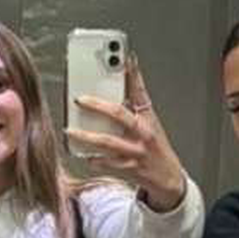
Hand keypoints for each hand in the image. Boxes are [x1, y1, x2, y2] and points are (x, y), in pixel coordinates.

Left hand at [63, 55, 185, 210]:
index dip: (133, 74)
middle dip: (98, 106)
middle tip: (79, 99)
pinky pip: (107, 163)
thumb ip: (135, 101)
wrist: (168, 179)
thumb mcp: (151, 122)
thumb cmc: (156, 147)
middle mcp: (144, 133)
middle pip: (119, 115)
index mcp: (148, 118)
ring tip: (69, 131)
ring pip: (108, 142)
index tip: (124, 58)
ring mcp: (136, 152)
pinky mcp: (130, 169)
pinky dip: (93, 159)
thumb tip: (123, 77)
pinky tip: (83, 154)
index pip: (140, 92)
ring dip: (87, 137)